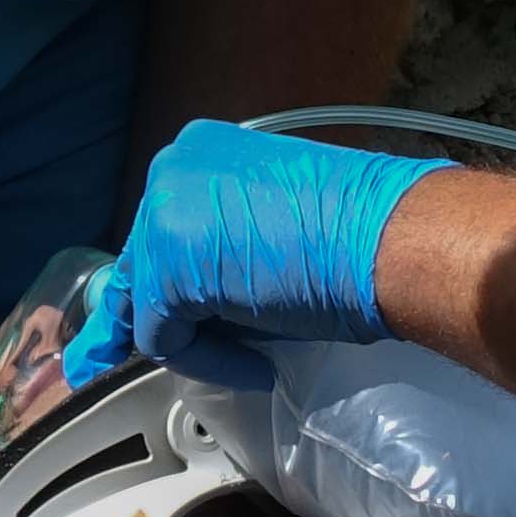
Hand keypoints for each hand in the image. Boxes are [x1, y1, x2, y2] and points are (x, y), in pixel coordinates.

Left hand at [61, 122, 441, 390]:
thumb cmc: (357, 231)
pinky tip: (254, 367)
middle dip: (160, 313)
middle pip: (146, 263)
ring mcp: (162, 217)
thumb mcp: (275, 220)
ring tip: (250, 361)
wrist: (385, 239)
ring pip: (151, 306)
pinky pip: (163, 340)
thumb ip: (227, 239)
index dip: (159, 277)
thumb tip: (205, 292)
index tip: (130, 316)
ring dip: (198, 341)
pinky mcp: (164, 272)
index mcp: (200, 149)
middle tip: (147, 356)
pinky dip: (207, 362)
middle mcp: (171, 170)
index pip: (164, 225)